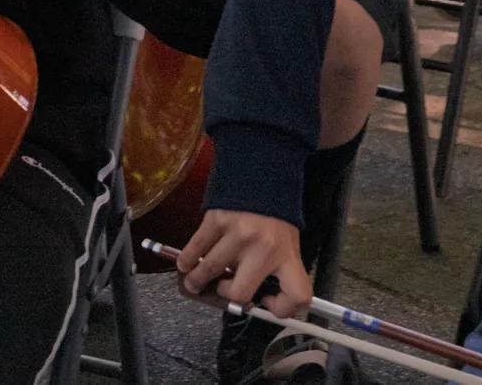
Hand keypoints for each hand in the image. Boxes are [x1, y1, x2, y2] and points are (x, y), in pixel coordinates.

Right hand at [178, 210, 310, 317]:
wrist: (260, 173)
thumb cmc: (274, 214)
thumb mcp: (287, 243)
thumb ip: (277, 270)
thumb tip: (258, 297)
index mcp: (287, 255)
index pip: (297, 295)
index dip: (283, 309)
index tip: (267, 302)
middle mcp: (264, 248)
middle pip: (240, 292)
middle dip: (226, 295)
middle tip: (222, 288)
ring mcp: (237, 234)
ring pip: (210, 271)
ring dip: (197, 281)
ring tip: (193, 283)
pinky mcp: (216, 220)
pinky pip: (196, 248)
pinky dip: (186, 260)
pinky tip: (184, 265)